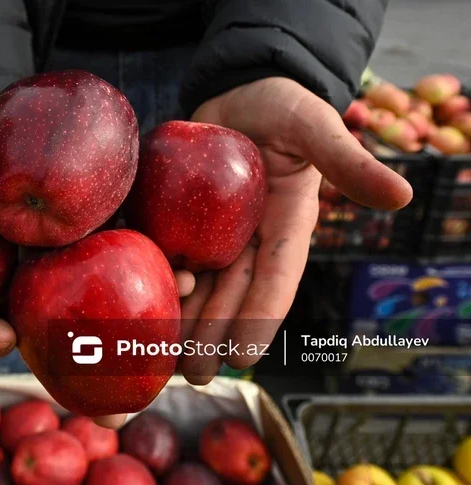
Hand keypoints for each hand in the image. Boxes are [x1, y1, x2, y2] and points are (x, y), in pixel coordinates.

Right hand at [0, 152, 195, 427]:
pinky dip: (172, 271)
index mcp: (12, 290)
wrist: (27, 156)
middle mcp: (56, 291)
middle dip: (84, 360)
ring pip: (120, 305)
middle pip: (68, 332)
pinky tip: (192, 274)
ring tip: (163, 330)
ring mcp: (95, 273)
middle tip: (100, 383)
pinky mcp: (130, 245)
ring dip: (145, 323)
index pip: (2, 321)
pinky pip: (152, 259)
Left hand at [178, 77, 412, 383]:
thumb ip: (347, 161)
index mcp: (286, 226)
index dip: (259, 318)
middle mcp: (251, 237)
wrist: (240, 90)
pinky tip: (138, 298)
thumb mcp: (315, 126)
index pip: (276, 280)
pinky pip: (170, 250)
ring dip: (183, 319)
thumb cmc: (283, 105)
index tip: (242, 357)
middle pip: (232, 293)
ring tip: (162, 355)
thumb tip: (404, 197)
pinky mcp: (184, 216)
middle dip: (212, 334)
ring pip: (200, 284)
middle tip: (193, 375)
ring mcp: (216, 230)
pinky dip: (157, 274)